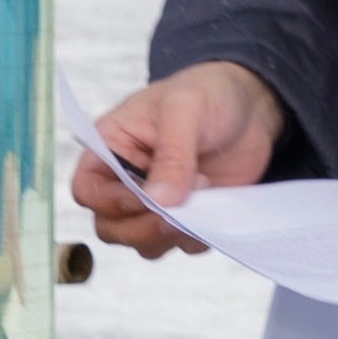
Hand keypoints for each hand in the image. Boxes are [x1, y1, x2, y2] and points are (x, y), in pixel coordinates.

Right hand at [70, 61, 284, 258]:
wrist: (250, 106)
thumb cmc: (207, 93)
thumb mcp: (186, 108)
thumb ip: (172, 154)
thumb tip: (160, 201)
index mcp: (111, 147)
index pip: (87, 189)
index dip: (108, 202)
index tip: (143, 197)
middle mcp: (127, 181)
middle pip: (110, 227)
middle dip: (142, 227)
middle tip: (176, 213)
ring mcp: (157, 204)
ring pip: (143, 243)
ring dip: (170, 234)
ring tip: (202, 199)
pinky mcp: (186, 217)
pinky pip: (182, 245)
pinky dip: (197, 237)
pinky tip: (215, 207)